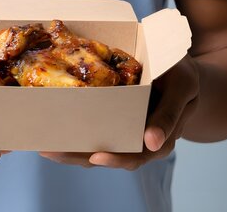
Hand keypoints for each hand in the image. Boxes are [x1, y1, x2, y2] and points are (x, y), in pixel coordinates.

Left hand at [39, 54, 199, 169]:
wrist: (178, 68)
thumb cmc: (181, 75)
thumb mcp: (183, 87)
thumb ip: (169, 113)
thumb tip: (152, 142)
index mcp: (159, 139)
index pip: (136, 155)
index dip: (116, 159)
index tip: (95, 157)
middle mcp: (138, 142)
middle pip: (107, 156)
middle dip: (77, 156)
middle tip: (50, 150)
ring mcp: (123, 132)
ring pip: (95, 148)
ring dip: (69, 149)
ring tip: (43, 144)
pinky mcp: (110, 122)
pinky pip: (91, 132)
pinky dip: (72, 132)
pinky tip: (51, 129)